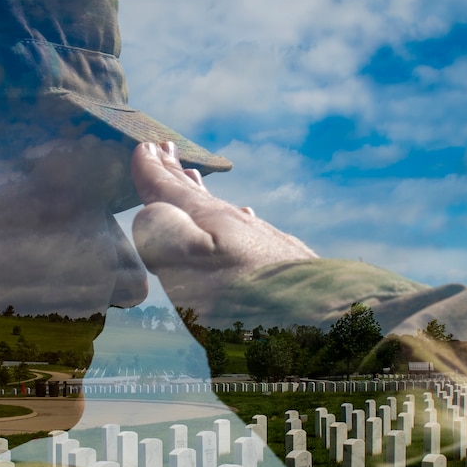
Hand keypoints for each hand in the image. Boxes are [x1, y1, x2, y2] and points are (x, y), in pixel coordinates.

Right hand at [130, 141, 316, 314]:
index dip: (153, 171)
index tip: (143, 147)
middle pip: (199, 194)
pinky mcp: (285, 263)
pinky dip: (236, 216)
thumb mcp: (189, 264)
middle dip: (177, 173)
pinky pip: (251, 226)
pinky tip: (246, 217)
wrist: (323, 320)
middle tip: (164, 149)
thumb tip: (148, 210)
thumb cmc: (245, 297)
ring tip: (194, 177)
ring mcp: (264, 240)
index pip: (172, 190)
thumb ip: (162, 233)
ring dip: (204, 192)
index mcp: (209, 221)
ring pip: (225, 208)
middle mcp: (237, 223)